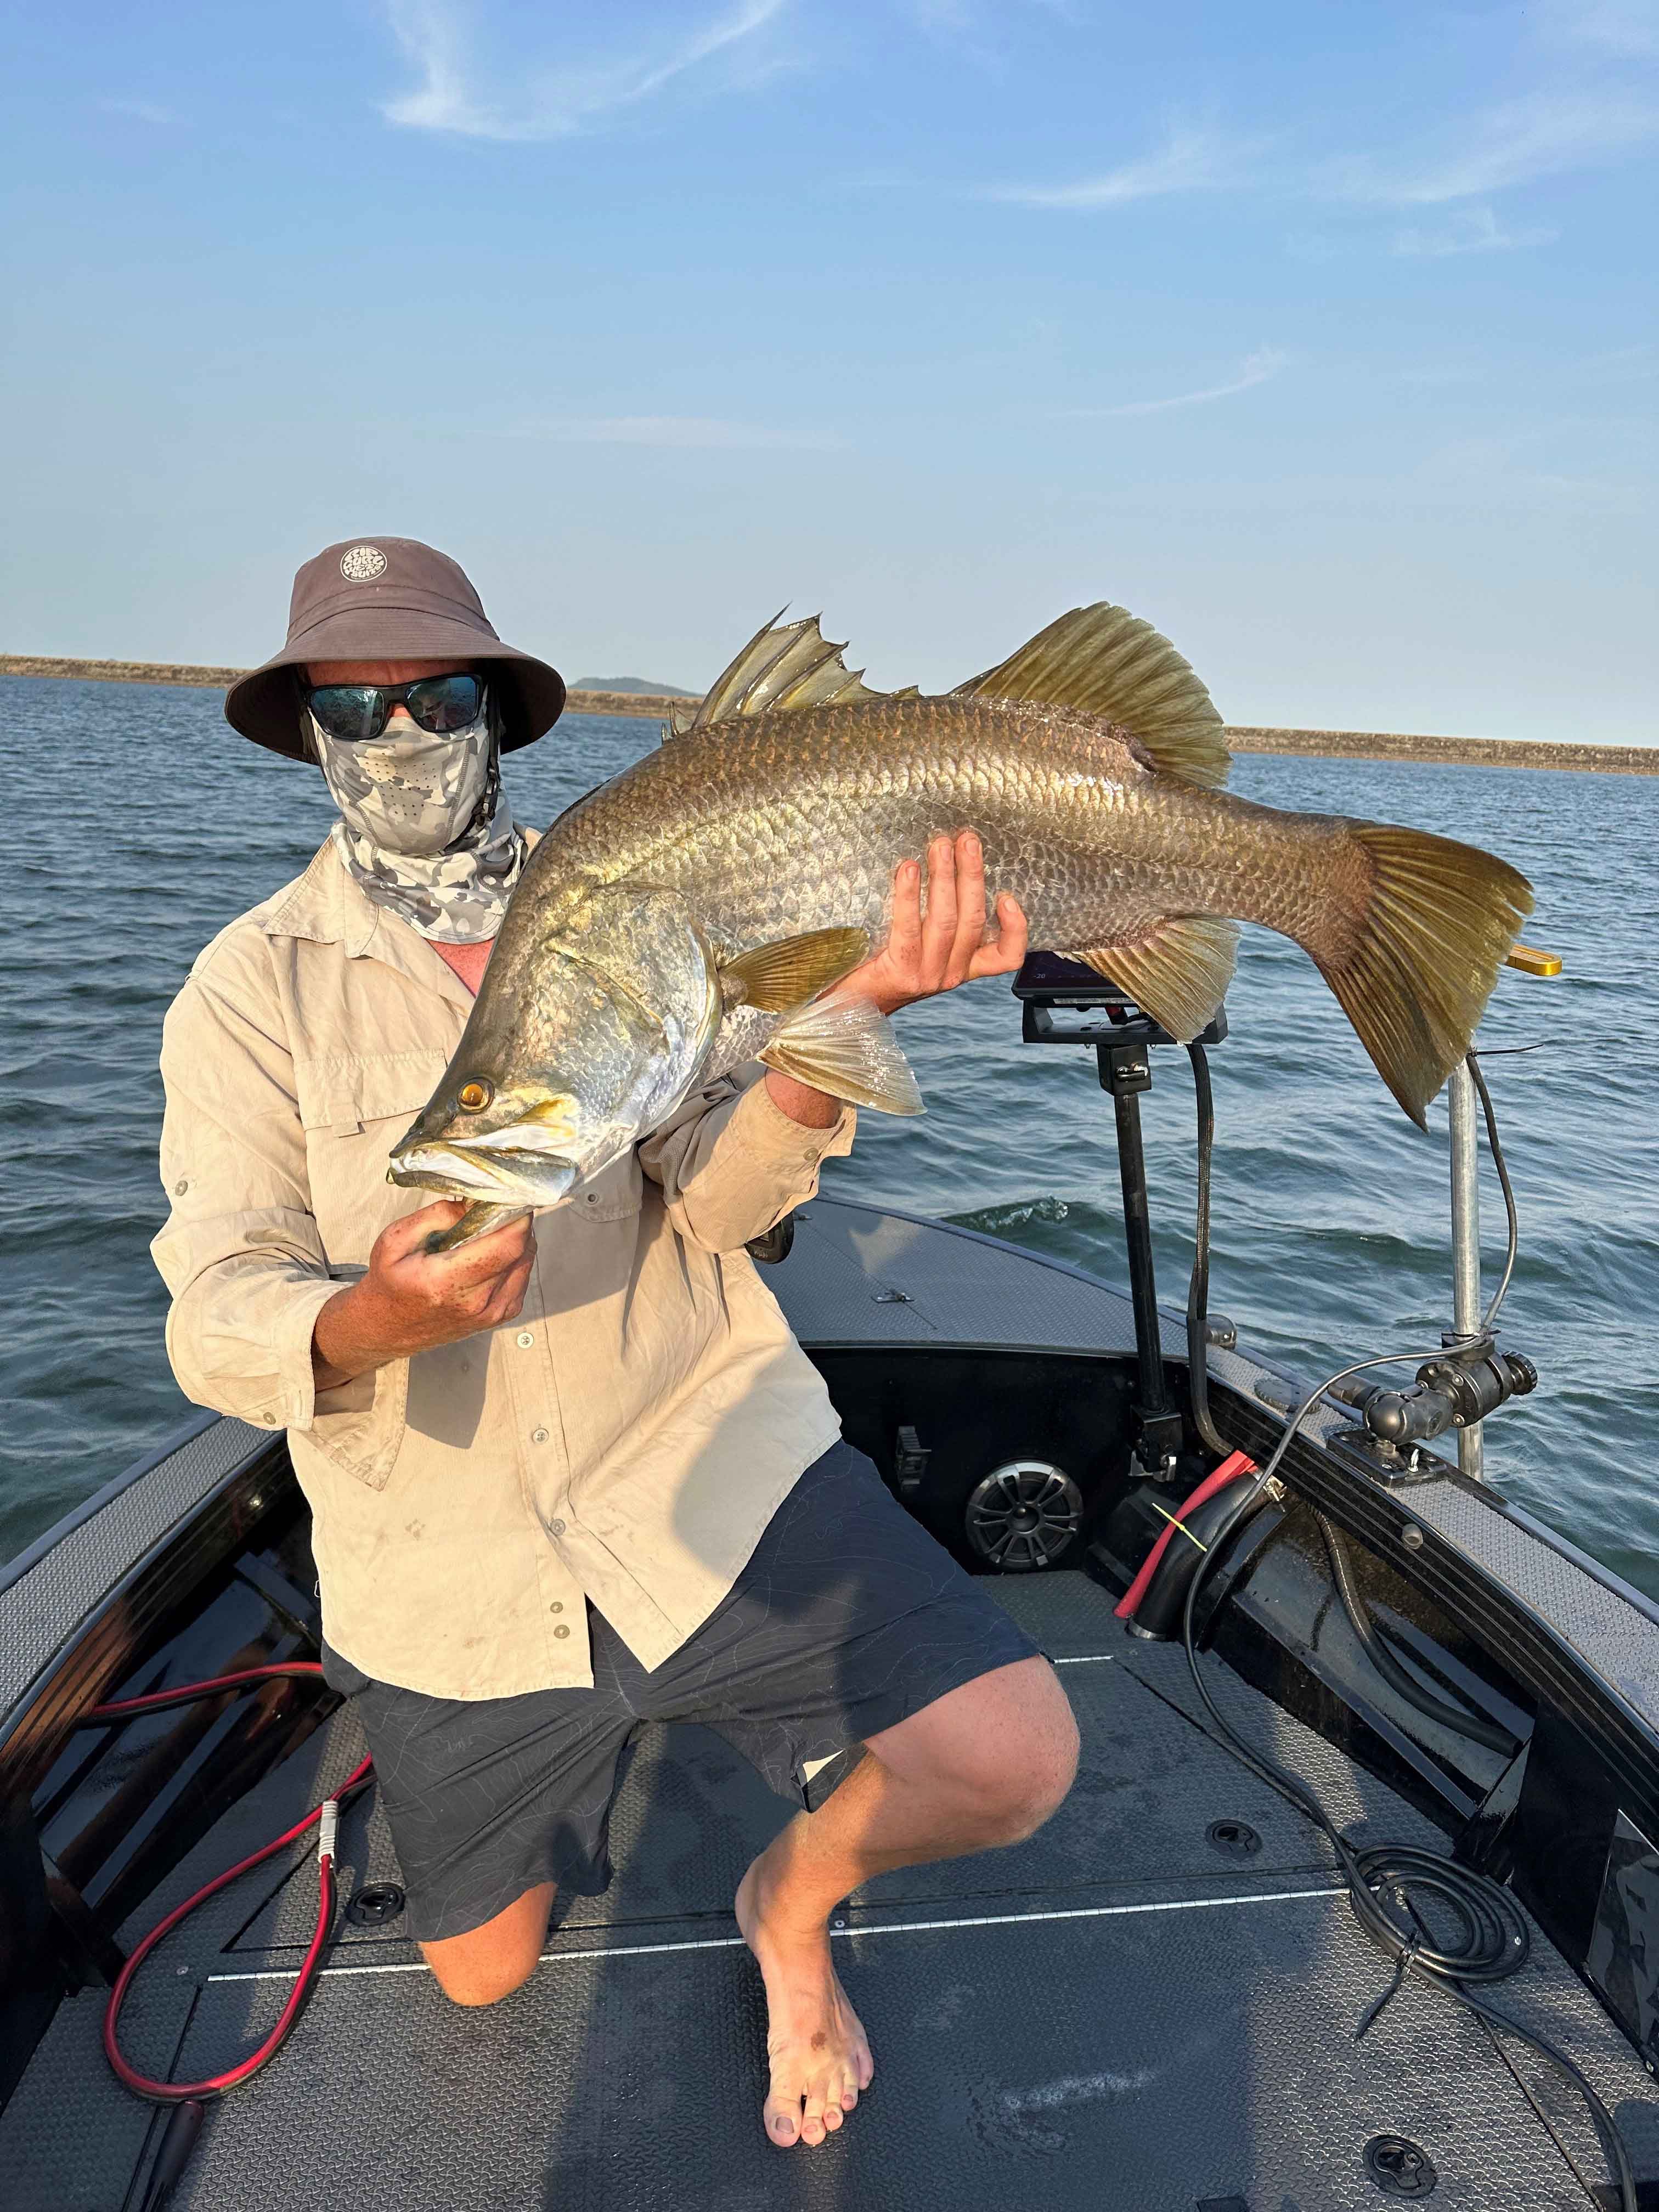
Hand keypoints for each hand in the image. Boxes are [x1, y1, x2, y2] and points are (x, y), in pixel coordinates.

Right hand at [311, 1202, 535, 1386]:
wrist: (388, 1328)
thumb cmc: (390, 1280)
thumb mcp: (396, 1239)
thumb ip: (435, 1216)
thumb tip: (474, 1202)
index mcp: (447, 1281)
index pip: (507, 1244)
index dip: (516, 1215)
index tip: (507, 1195)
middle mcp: (476, 1302)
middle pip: (522, 1249)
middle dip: (515, 1221)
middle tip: (497, 1207)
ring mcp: (492, 1313)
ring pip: (527, 1261)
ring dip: (516, 1239)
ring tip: (489, 1231)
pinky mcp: (501, 1316)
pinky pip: (522, 1276)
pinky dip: (514, 1258)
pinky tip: (491, 1253)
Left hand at [839, 830, 1028, 1016]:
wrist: (849, 1006)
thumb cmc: (882, 969)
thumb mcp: (920, 949)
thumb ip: (936, 922)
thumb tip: (944, 866)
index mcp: (962, 967)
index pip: (1006, 957)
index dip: (1016, 929)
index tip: (1008, 897)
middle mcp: (950, 974)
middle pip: (973, 920)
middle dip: (972, 875)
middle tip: (967, 840)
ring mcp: (927, 975)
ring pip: (946, 921)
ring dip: (944, 878)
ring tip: (940, 846)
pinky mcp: (901, 973)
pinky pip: (909, 928)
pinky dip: (910, 895)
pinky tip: (908, 870)